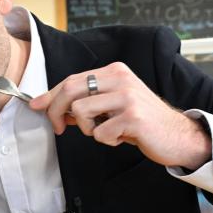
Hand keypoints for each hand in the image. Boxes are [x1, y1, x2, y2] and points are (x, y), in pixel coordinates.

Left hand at [29, 62, 211, 169]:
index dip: (50, 95)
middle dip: (55, 111)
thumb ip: (85, 103)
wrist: (177, 135)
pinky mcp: (133, 117)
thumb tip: (49, 106)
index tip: (36, 106)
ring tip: (105, 131)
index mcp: (114, 71)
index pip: (72, 79)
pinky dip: (107, 140)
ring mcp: (127, 97)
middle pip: (70, 90)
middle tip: (59, 128)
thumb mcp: (112, 106)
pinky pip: (100, 133)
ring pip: (81, 111)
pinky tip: (122, 137)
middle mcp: (120, 79)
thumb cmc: (141, 122)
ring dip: (87, 129)